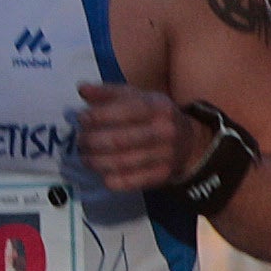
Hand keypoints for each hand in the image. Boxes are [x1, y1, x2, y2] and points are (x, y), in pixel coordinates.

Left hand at [70, 80, 204, 197]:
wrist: (189, 142)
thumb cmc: (155, 116)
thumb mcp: (138, 98)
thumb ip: (109, 93)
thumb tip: (82, 89)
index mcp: (158, 107)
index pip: (123, 111)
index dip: (97, 116)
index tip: (82, 119)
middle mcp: (164, 131)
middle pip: (118, 140)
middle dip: (91, 141)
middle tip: (80, 141)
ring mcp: (164, 156)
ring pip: (120, 163)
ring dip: (94, 161)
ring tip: (85, 157)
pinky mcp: (160, 176)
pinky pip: (127, 182)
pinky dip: (108, 178)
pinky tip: (102, 171)